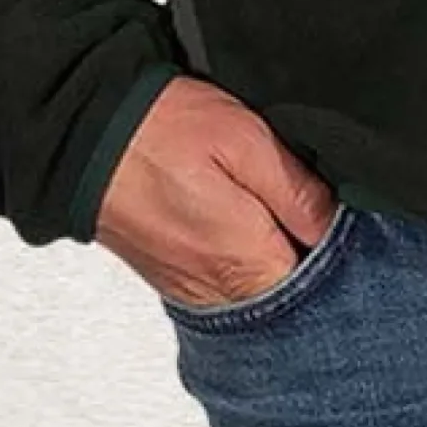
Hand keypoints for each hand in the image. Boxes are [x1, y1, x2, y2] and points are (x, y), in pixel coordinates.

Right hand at [90, 72, 341, 308]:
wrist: (87, 137)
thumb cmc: (163, 131)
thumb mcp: (246, 141)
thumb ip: (295, 190)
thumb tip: (332, 223)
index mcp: (244, 263)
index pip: (317, 286)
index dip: (336, 249)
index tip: (340, 217)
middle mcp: (217, 293)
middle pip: (288, 295)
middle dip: (308, 257)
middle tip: (309, 207)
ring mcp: (192, 291)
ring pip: (258, 291)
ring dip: (275, 257)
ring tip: (278, 210)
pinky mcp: (175, 279)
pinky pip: (227, 284)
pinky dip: (244, 259)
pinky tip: (247, 221)